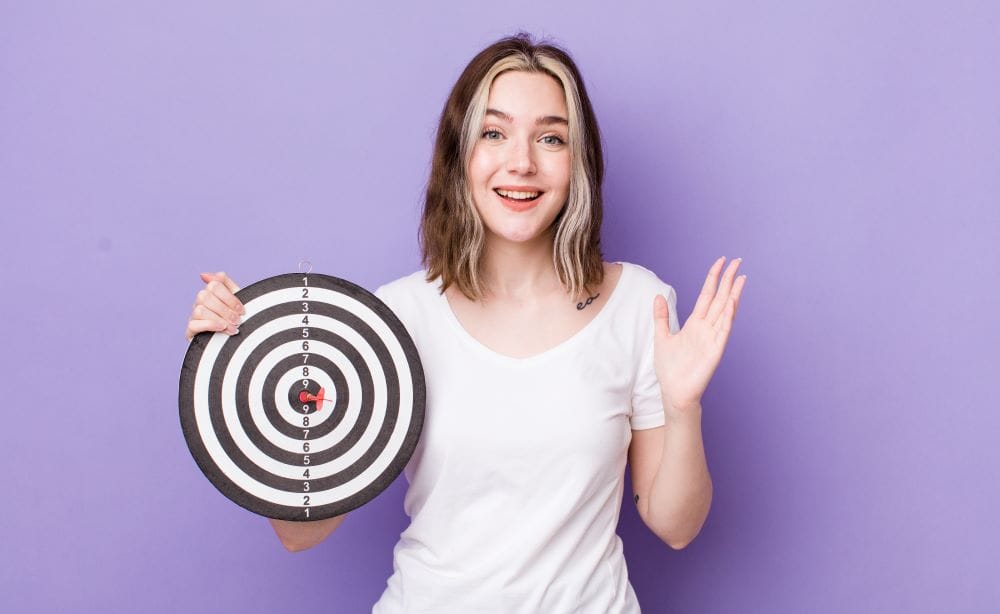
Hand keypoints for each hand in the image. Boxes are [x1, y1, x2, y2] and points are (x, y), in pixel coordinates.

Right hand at [184, 271, 244, 340]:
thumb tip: (203, 274)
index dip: (229, 297)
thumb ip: (225, 283)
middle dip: (225, 309)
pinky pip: (194, 324)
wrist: (239, 344)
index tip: (242, 310)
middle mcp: (199, 303)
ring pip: (199, 310)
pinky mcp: (190, 332)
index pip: (214, 284)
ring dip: (219, 318)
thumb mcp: (237, 299)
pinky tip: (223, 329)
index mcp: (211, 293)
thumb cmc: (238, 319)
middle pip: (205, 296)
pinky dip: (211, 325)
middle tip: (238, 320)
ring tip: (233, 327)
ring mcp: (193, 317)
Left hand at [653, 257, 745, 417]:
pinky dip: (728, 316)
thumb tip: (658, 296)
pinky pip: (723, 330)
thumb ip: (662, 317)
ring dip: (733, 294)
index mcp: (695, 323)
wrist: (674, 392)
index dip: (713, 278)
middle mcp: (706, 328)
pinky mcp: (715, 350)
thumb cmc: (670, 369)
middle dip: (728, 280)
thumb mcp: (661, 337)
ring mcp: (712, 338)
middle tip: (737, 261)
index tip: (720, 262)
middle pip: (720, 298)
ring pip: (725, 311)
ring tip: (741, 277)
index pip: (707, 295)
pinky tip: (732, 302)